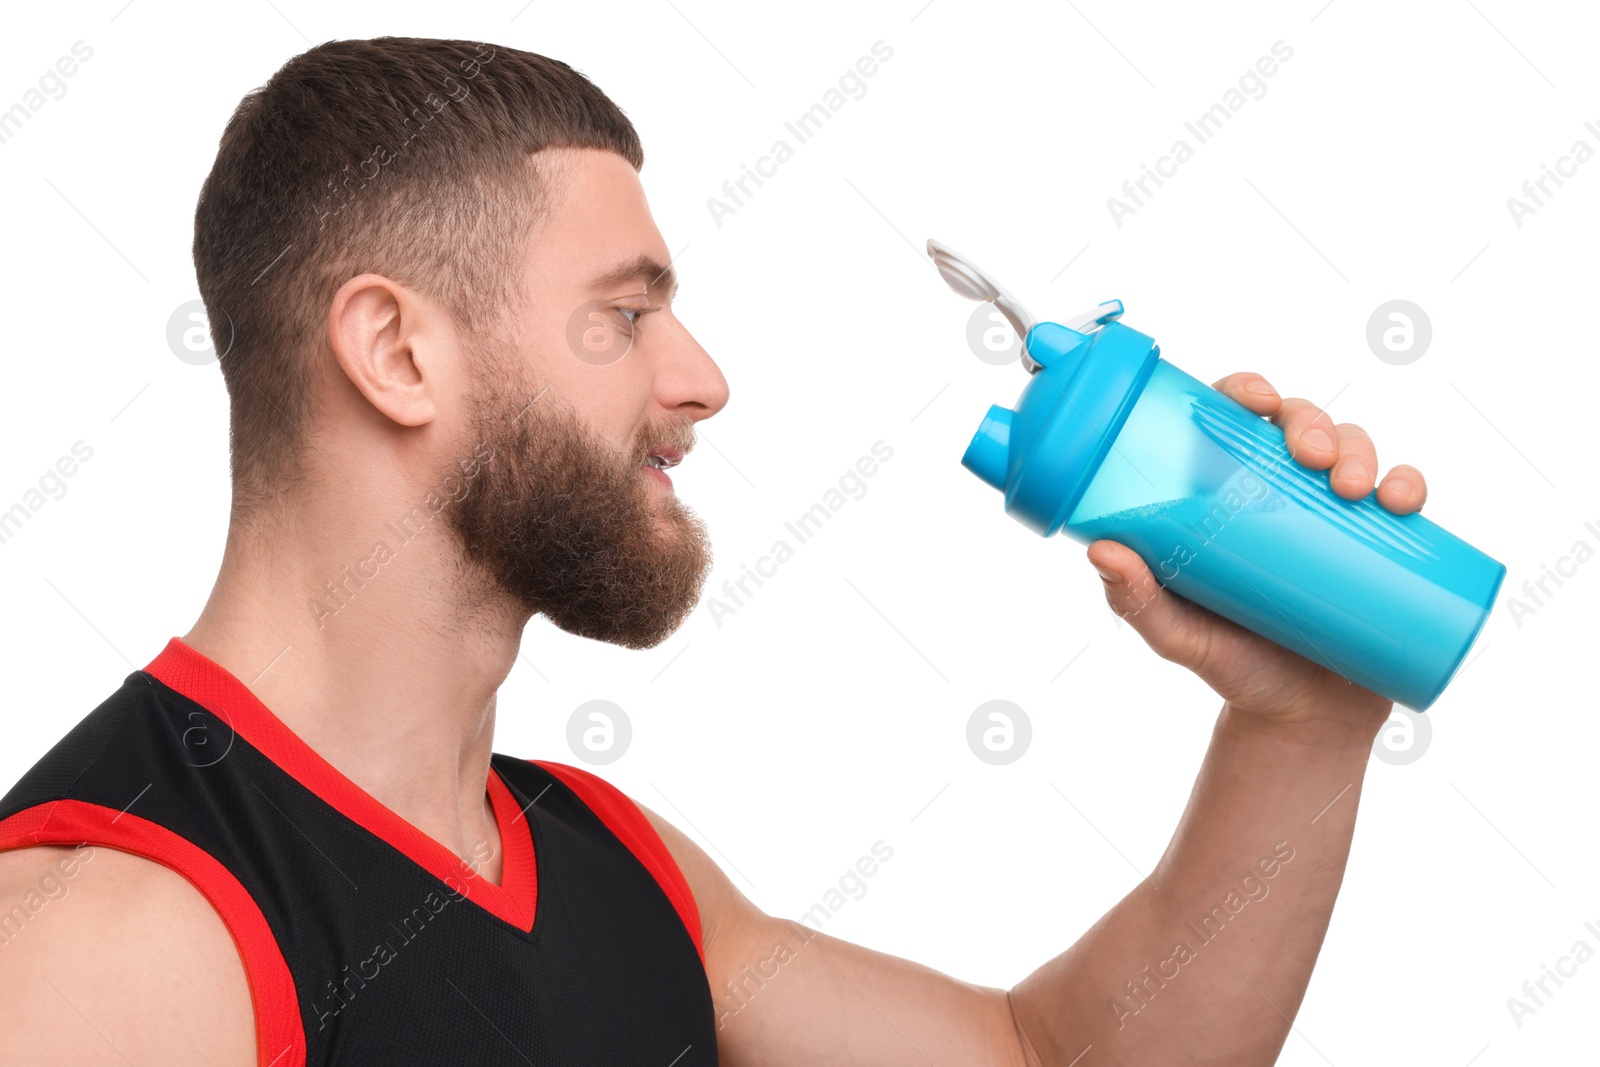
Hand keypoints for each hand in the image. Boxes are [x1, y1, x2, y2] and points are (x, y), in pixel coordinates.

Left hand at [1085, 372, 1427, 733]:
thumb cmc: (1230, 664)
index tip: (1254, 397)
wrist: (1298, 721)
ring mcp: (1336, 517)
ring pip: (1355, 451)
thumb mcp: (1177, 633)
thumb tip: (1102, 553)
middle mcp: (1284, 493)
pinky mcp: (1385, 547)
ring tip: (1354, 488)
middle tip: (1311, 456)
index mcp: (1227, 494)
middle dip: (1314, 422)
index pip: (1234, 421)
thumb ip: (1136, 599)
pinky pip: (1403, 498)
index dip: (1247, 389)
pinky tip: (1402, 499)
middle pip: (1301, 425)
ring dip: (1361, 450)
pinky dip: (1410, 485)